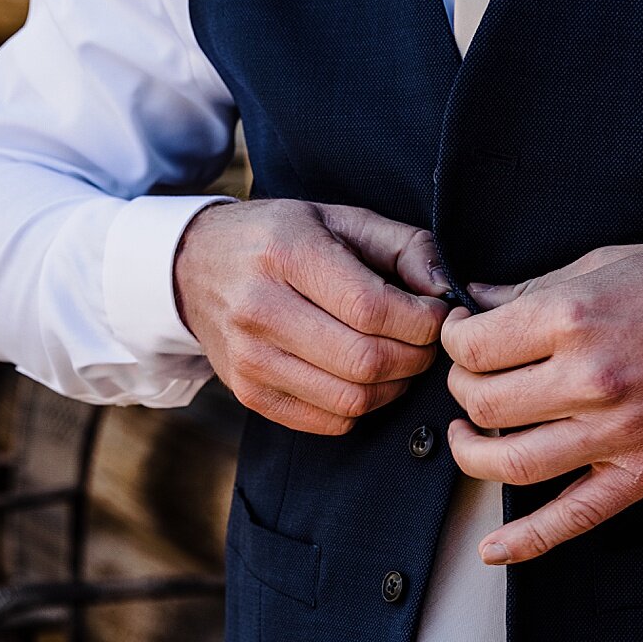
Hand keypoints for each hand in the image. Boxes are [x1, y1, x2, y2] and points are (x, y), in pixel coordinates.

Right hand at [174, 199, 451, 433]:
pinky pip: (328, 421)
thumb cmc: (281, 239)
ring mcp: (249, 359)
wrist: (195, 267)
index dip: (423, 322)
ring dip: (395, 387)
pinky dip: (362, 407)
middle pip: (366, 360)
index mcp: (286, 254)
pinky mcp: (249, 394)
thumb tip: (447, 290)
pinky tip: (365, 377)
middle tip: (427, 342)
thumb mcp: (341, 220)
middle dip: (416, 357)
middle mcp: (260, 309)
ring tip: (401, 359)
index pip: (372, 309)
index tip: (439, 316)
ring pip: (352, 399)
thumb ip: (404, 246)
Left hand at [441, 240, 642, 563]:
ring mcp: (616, 430)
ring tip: (472, 437)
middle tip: (475, 378)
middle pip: (481, 403)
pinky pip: (573, 516)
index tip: (463, 337)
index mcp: (573, 317)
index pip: (473, 347)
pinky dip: (526, 539)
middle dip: (463, 390)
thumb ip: (535, 288)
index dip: (455, 341)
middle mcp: (589, 377)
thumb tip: (476, 300)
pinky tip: (494, 547)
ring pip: (508, 462)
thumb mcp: (607, 261)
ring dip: (473, 453)